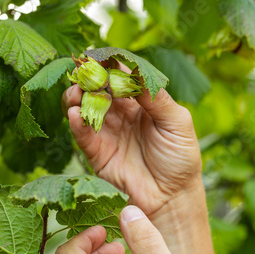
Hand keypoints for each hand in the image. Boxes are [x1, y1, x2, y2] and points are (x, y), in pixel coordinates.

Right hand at [62, 62, 201, 215]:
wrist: (171, 195)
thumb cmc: (180, 158)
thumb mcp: (177, 123)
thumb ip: (157, 99)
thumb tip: (136, 73)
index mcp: (140, 102)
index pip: (121, 77)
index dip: (110, 66)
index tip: (99, 56)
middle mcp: (120, 113)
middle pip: (98, 89)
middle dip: (89, 79)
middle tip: (83, 73)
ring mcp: (106, 132)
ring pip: (84, 108)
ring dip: (77, 97)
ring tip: (76, 92)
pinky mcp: (96, 153)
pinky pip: (82, 134)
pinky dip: (75, 123)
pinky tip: (75, 115)